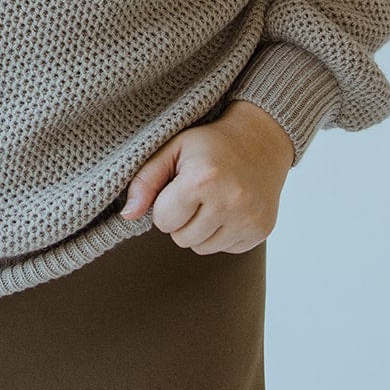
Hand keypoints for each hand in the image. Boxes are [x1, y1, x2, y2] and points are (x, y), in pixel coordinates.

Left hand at [117, 98, 294, 253]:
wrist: (261, 140)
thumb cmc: (210, 145)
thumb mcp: (173, 149)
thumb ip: (145, 180)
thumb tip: (128, 215)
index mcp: (202, 179)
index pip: (163, 221)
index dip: (165, 204)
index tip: (179, 186)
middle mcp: (229, 202)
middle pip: (181, 239)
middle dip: (182, 219)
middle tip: (196, 193)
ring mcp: (248, 219)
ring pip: (202, 249)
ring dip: (201, 229)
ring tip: (212, 200)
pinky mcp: (261, 230)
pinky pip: (226, 249)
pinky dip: (222, 233)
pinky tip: (230, 208)